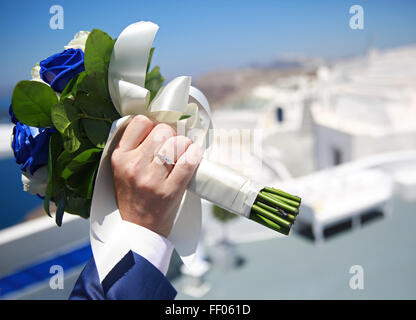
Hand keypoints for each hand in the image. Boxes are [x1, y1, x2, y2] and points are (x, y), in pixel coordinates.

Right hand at [110, 115, 201, 237]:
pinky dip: (195, 154)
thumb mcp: (123, 170)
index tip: (159, 134)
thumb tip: (163, 123)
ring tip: (182, 153)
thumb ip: (136, 148)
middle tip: (172, 146)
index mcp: (120, 157)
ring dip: (184, 145)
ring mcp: (151, 179)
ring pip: (176, 143)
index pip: (140, 122)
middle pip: (162, 130)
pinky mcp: (169, 191)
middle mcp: (134, 166)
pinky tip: (194, 154)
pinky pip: (188, 162)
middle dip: (171, 135)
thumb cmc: (134, 196)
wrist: (139, 229)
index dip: (153, 125)